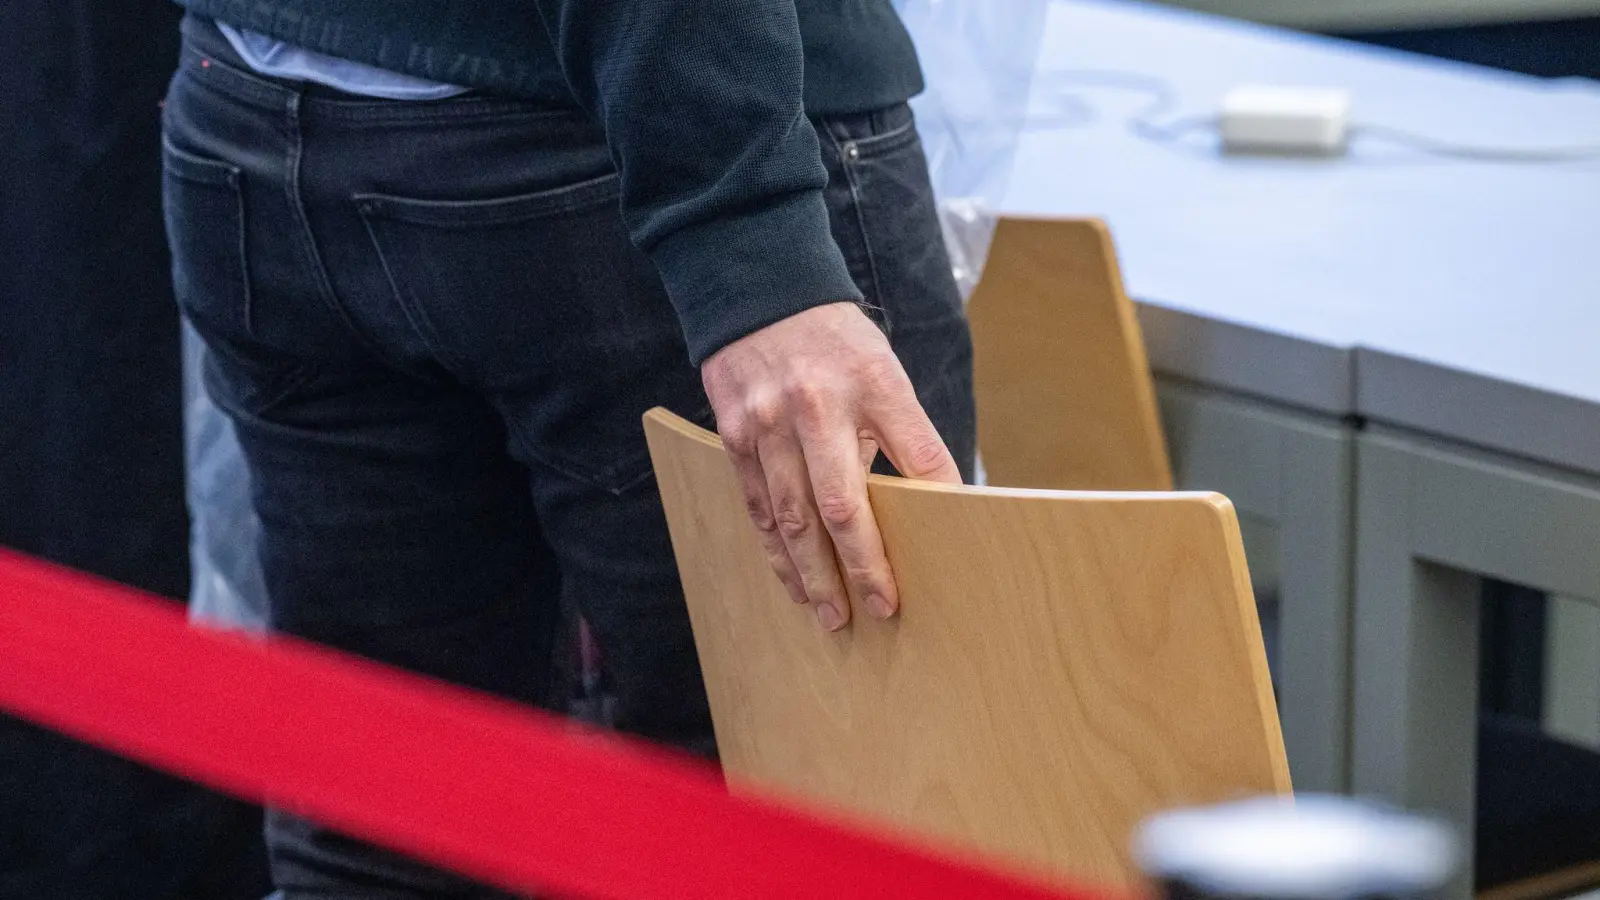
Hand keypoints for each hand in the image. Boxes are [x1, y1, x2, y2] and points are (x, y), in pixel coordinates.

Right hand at [701, 302, 962, 630]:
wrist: (758, 293)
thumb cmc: (835, 342)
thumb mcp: (886, 371)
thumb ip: (908, 435)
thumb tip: (943, 499)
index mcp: (870, 385)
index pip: (913, 456)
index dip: (932, 508)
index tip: (946, 554)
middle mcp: (814, 408)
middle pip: (838, 505)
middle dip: (859, 566)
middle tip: (879, 611)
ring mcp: (767, 425)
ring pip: (791, 517)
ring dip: (812, 573)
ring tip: (833, 615)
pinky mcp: (734, 437)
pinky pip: (756, 506)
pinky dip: (775, 549)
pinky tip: (791, 579)